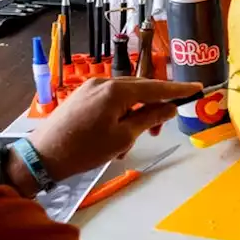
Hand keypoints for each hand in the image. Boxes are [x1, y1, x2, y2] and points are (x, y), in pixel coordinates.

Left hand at [28, 78, 200, 181]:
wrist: (41, 156)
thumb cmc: (84, 150)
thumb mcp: (123, 137)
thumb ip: (150, 118)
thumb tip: (170, 107)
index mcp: (116, 90)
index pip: (156, 87)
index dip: (178, 89)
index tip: (198, 88)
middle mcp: (104, 82)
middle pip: (141, 90)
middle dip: (153, 108)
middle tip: (157, 131)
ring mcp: (91, 87)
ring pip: (125, 97)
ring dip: (135, 115)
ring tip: (130, 142)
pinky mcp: (82, 96)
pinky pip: (110, 100)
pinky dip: (120, 115)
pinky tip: (116, 136)